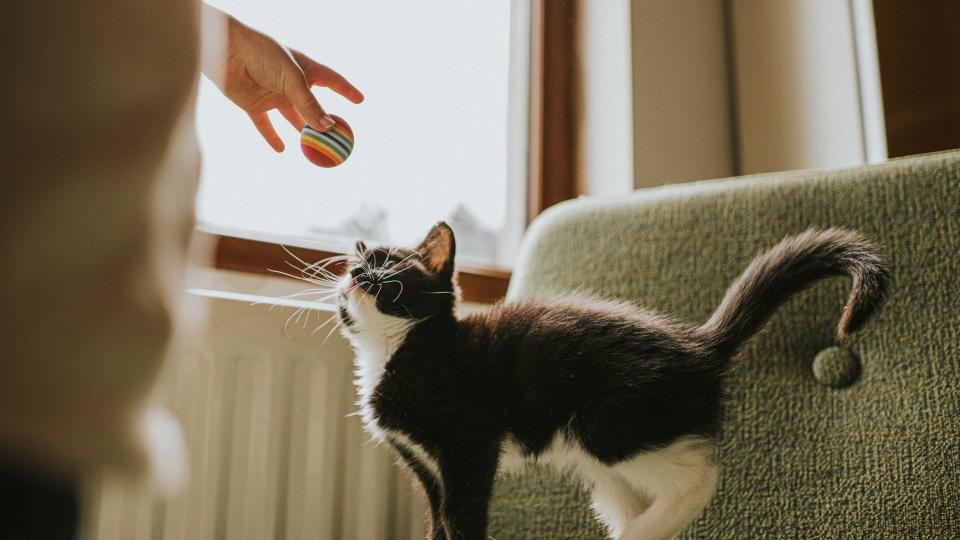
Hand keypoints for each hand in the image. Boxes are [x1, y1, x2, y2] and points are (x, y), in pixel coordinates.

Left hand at [203, 6, 363, 151]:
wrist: (226, 50)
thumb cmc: (262, 55)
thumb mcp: (292, 80)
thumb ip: (310, 105)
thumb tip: (328, 128)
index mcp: (304, 69)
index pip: (331, 80)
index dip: (346, 90)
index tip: (360, 100)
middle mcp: (290, 83)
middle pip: (313, 106)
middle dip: (324, 120)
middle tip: (337, 136)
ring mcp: (272, 94)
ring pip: (291, 117)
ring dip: (301, 130)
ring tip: (313, 146)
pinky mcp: (253, 104)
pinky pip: (265, 125)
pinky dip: (272, 137)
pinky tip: (282, 149)